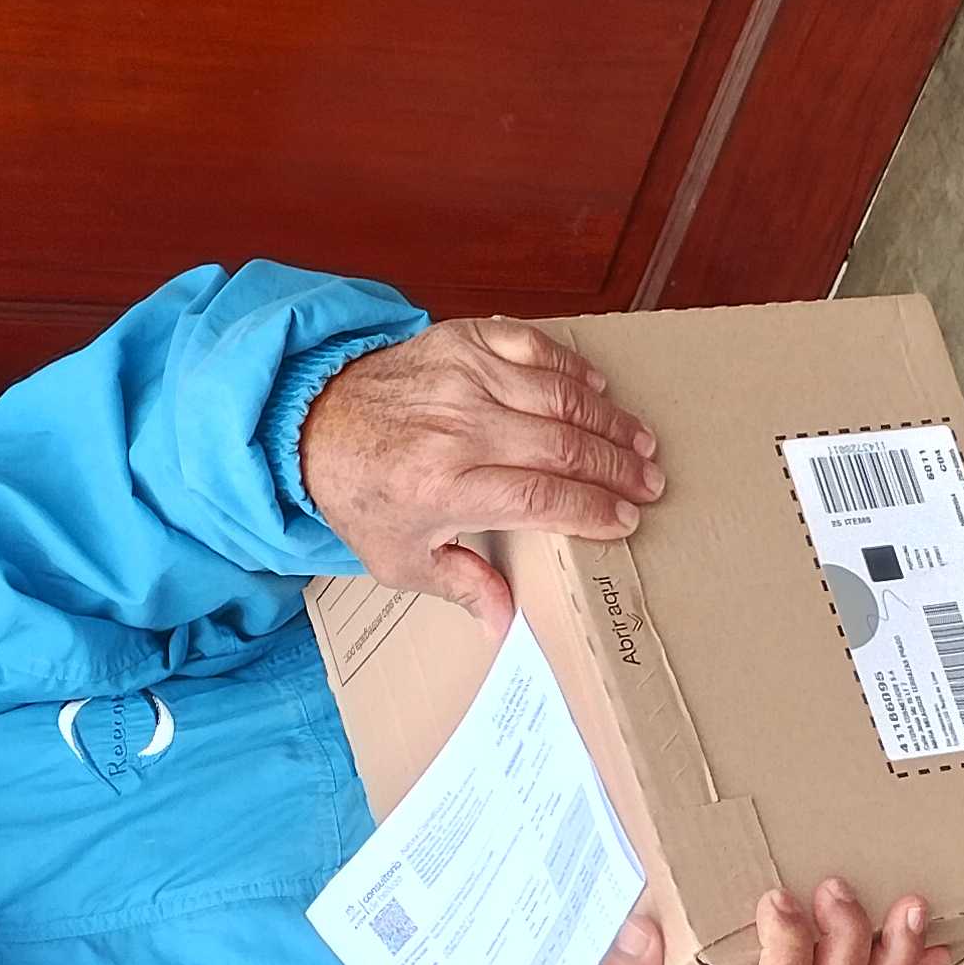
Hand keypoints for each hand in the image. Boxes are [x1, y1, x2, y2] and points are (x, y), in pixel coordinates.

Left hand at [300, 318, 666, 632]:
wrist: (313, 422)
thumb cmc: (363, 493)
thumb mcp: (400, 559)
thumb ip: (460, 586)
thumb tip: (505, 624)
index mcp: (445, 485)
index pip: (542, 498)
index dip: (593, 511)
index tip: (624, 520)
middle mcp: (458, 427)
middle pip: (563, 445)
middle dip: (617, 468)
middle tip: (649, 484)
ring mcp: (462, 375)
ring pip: (559, 394)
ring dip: (609, 419)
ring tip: (640, 443)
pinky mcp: (460, 340)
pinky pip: (532, 345)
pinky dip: (571, 366)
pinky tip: (598, 387)